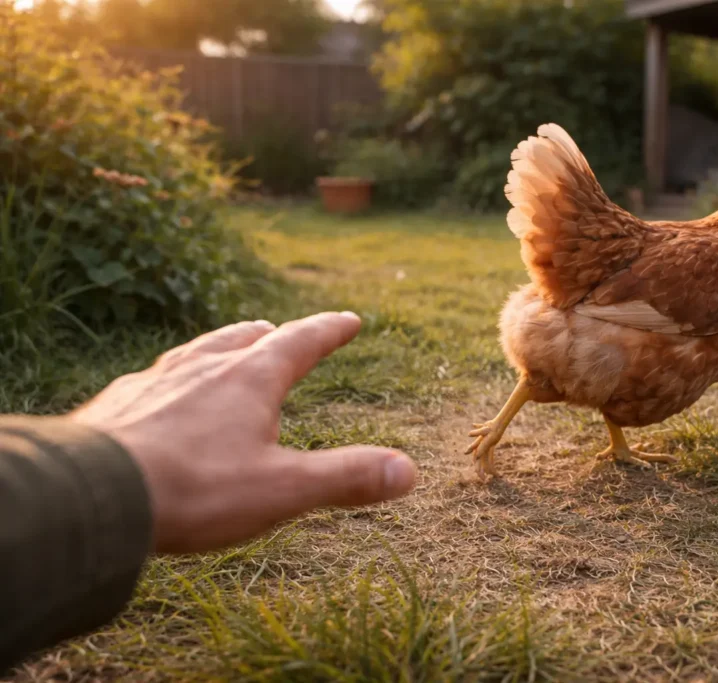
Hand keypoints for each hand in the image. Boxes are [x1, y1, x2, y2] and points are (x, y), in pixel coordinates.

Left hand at [70, 312, 416, 553]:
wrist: (93, 494)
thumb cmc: (194, 489)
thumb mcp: (283, 489)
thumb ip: (346, 478)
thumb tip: (408, 471)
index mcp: (250, 379)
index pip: (301, 342)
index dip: (329, 331)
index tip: (349, 319)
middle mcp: (203, 367)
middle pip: (243, 339)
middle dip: (269, 336)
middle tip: (278, 332)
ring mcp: (155, 381)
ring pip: (196, 352)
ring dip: (219, 350)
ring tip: (224, 353)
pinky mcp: (118, 403)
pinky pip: (154, 380)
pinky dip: (173, 381)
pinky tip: (162, 399)